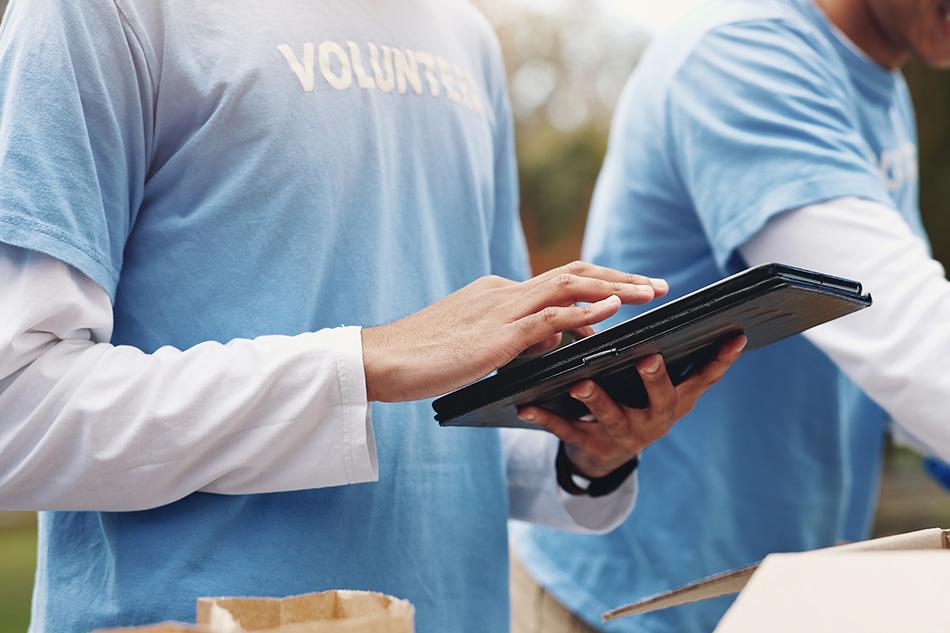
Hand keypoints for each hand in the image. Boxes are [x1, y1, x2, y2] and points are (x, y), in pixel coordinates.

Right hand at [361, 261, 668, 401]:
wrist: (381, 360)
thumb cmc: (422, 357)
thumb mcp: (475, 343)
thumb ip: (514, 339)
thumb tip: (552, 340)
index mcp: (498, 293)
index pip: (559, 282)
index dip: (599, 287)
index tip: (629, 294)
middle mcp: (504, 292)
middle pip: (574, 273)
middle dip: (620, 278)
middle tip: (657, 286)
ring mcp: (501, 310)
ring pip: (570, 285)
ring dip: (616, 287)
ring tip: (651, 293)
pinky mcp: (496, 334)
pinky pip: (550, 316)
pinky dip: (585, 309)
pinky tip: (613, 311)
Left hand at [516, 336, 747, 476]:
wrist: (603, 452)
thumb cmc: (631, 400)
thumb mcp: (650, 383)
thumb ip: (658, 350)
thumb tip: (658, 299)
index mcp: (674, 399)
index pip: (705, 378)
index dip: (722, 360)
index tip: (733, 336)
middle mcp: (655, 419)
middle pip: (660, 399)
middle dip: (655, 379)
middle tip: (647, 358)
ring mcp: (624, 436)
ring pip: (610, 416)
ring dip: (595, 399)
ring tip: (579, 383)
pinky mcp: (591, 447)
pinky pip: (566, 431)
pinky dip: (547, 418)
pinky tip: (526, 406)